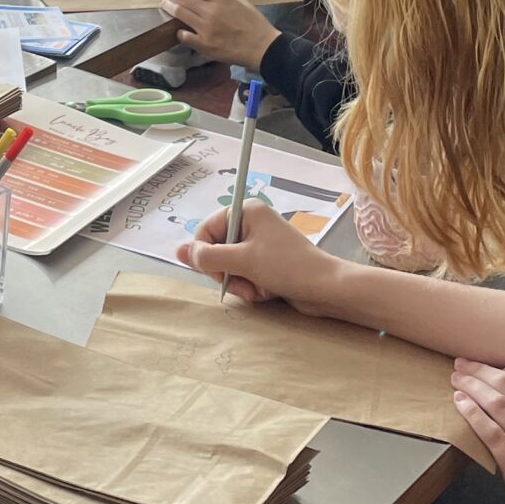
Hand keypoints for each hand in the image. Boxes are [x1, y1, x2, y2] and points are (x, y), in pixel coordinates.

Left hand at [159, 0, 279, 69]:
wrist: (262, 47)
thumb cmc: (254, 23)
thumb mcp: (240, 1)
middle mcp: (210, 11)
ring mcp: (205, 29)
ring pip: (178, 13)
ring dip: (168, 7)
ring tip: (164, 4)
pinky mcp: (203, 45)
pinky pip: (183, 35)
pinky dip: (180, 32)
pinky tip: (181, 31)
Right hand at [180, 194, 339, 310]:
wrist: (327, 288)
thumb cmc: (287, 267)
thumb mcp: (242, 261)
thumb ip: (207, 257)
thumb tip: (178, 251)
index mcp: (245, 211)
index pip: (205, 231)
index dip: (206, 256)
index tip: (218, 273)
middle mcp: (251, 223)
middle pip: (216, 250)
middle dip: (227, 273)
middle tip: (244, 284)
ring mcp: (260, 243)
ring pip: (229, 267)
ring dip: (240, 283)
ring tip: (258, 290)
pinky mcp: (267, 262)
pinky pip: (245, 274)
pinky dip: (252, 286)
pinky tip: (266, 291)